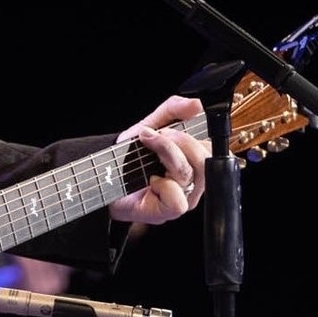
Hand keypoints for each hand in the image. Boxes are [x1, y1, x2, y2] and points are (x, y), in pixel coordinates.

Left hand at [108, 94, 210, 226]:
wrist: (104, 180)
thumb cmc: (130, 158)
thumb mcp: (149, 126)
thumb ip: (173, 111)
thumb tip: (196, 104)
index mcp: (195, 160)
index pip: (213, 146)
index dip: (193, 134)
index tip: (166, 128)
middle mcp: (195, 181)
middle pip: (203, 159)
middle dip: (178, 141)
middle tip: (155, 136)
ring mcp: (184, 197)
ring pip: (188, 174)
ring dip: (167, 155)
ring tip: (148, 150)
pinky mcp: (169, 212)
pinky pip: (177, 199)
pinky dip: (163, 186)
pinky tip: (150, 181)